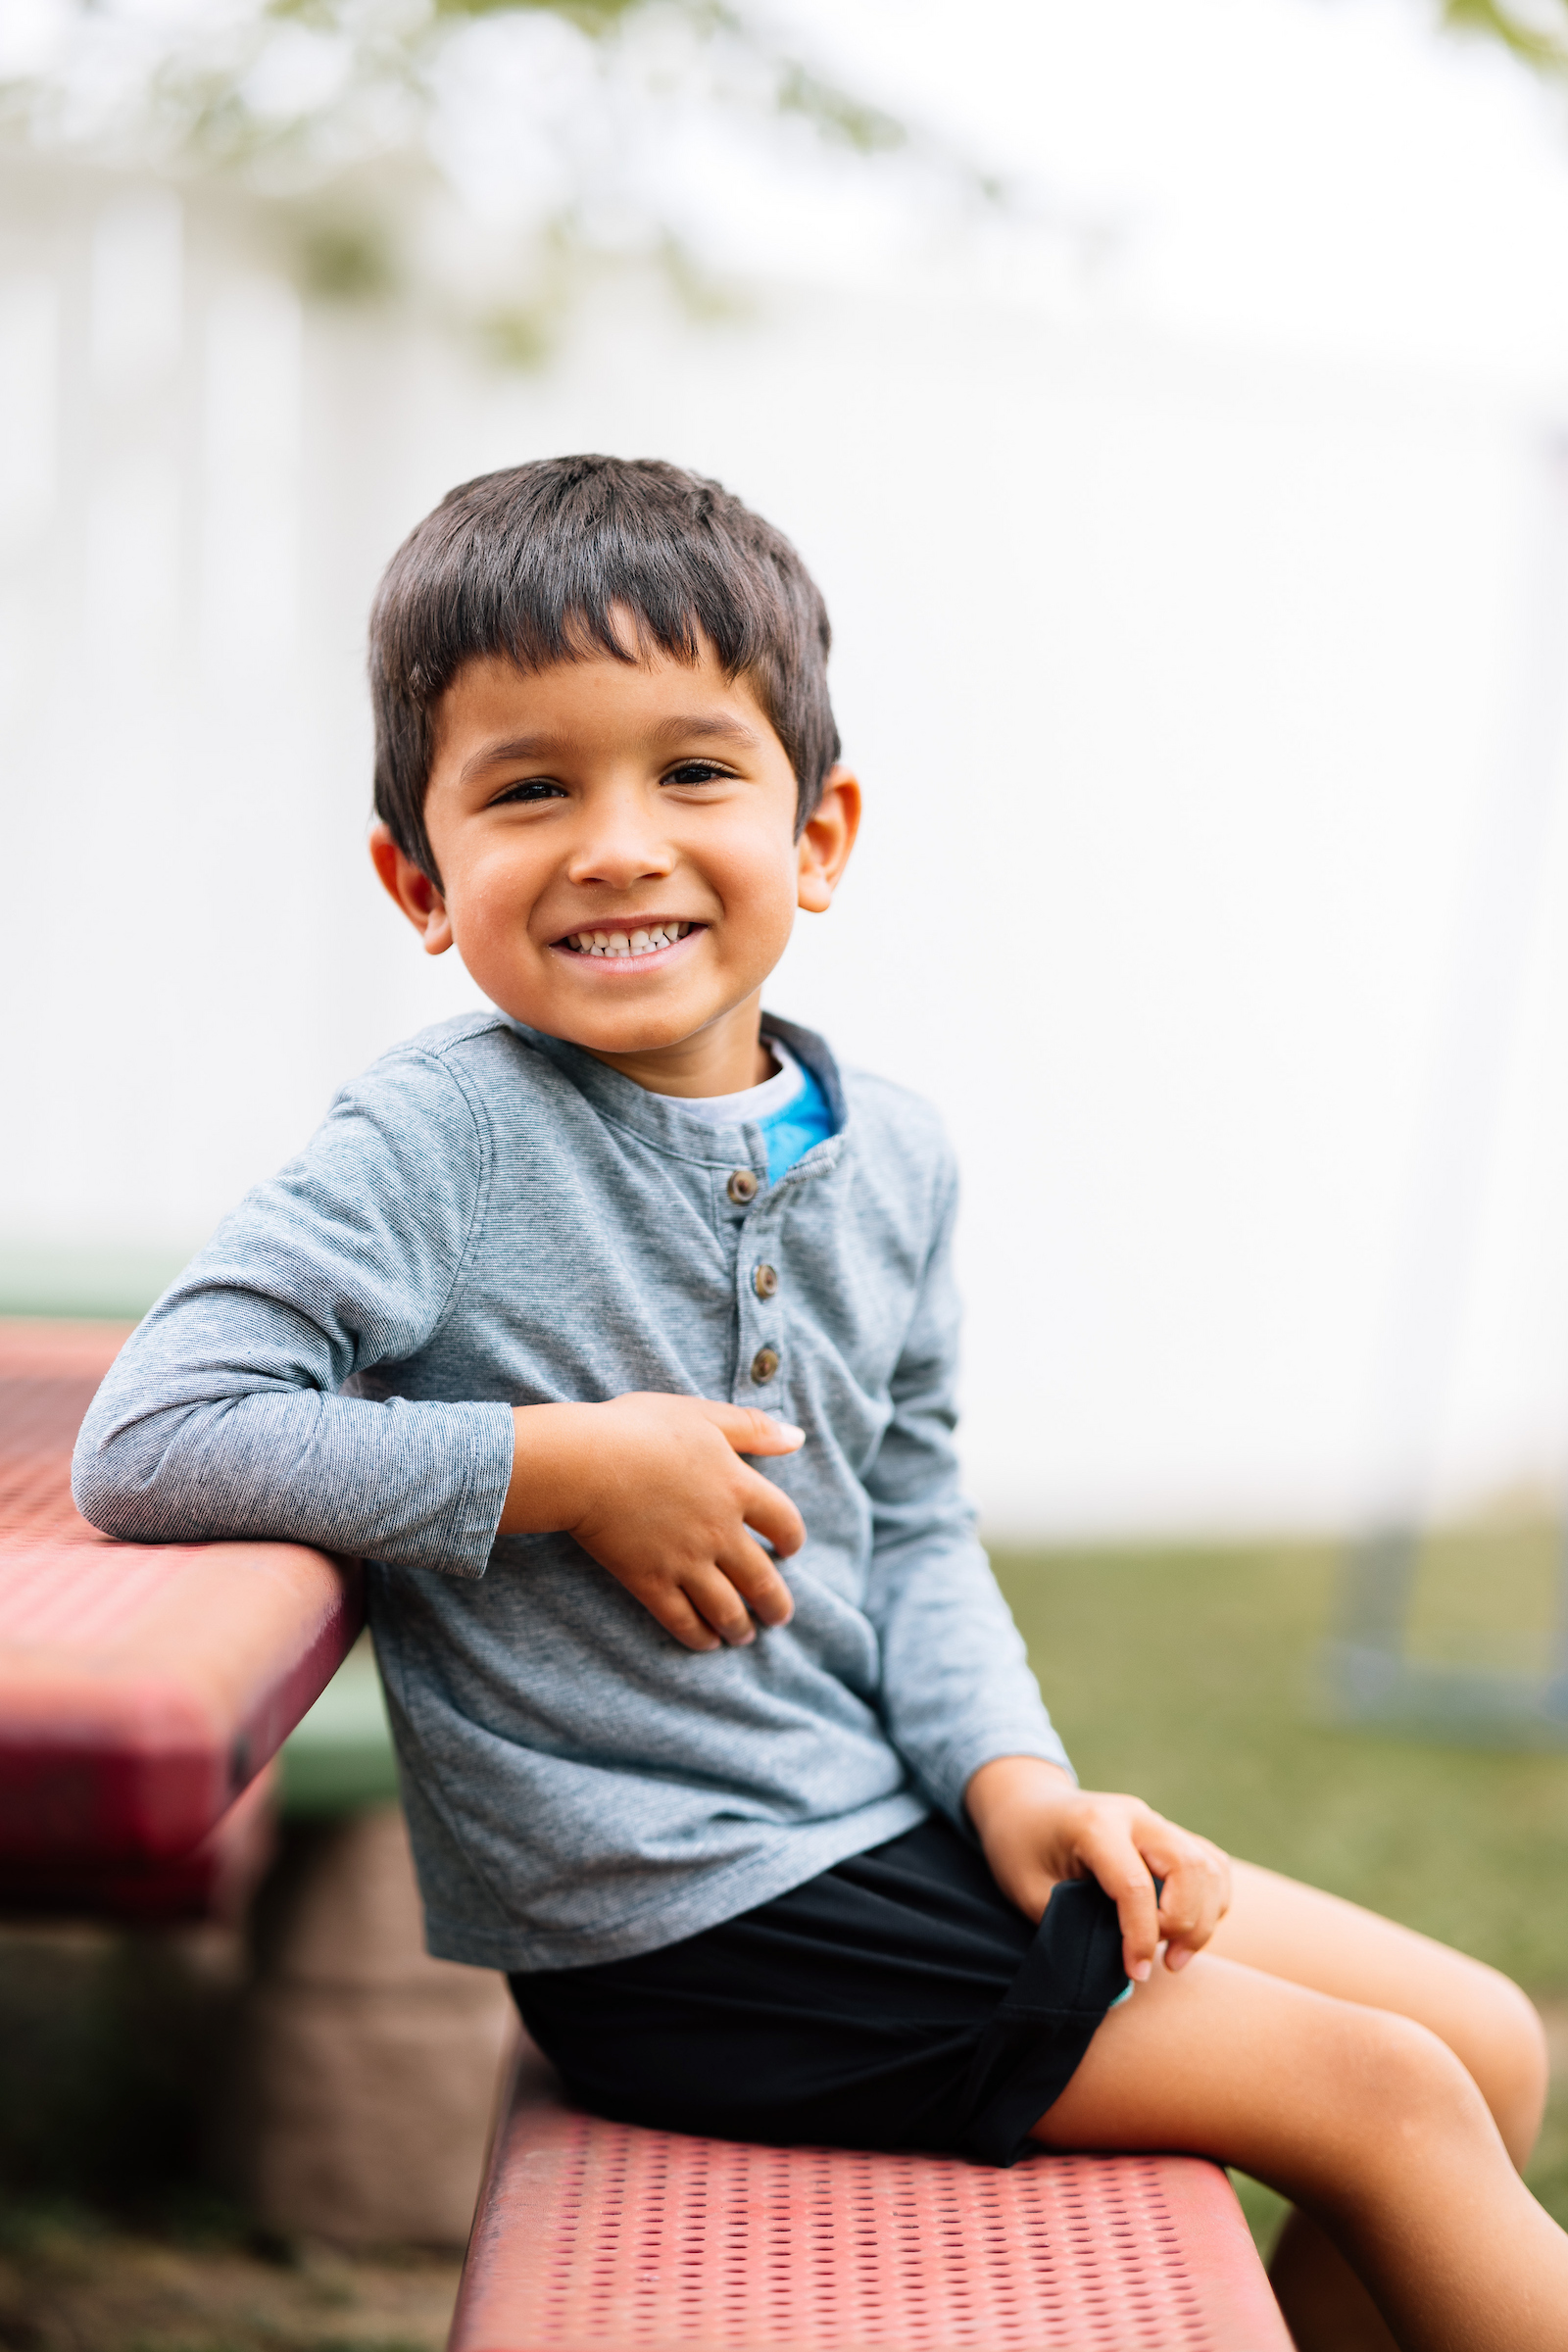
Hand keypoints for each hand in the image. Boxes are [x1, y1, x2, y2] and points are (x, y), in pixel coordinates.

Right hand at [499, 1392, 804, 1650]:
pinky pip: (683, 1620)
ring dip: (742, 1627)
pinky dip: (699, 1636)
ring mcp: (686, 1561)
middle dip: (775, 1603)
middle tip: (779, 1617)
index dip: (792, 1539)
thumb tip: (797, 1438)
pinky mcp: (650, 1582)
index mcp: (737, 1488)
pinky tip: (707, 1642)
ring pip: (727, 1608)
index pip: (783, 1521)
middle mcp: (720, 1532)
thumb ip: (752, 1428)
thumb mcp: (702, 1414)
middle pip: (761, 1578)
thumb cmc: (638, 1428)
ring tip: (745, 1636)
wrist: (584, 1462)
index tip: (790, 1550)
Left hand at [965, 1755, 1229, 1982]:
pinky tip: (1188, 1930)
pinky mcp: (1168, 1832)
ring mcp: (1155, 1820)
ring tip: (1175, 1956)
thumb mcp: (1029, 1890)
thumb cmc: (1020, 1848)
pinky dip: (1212, 1900)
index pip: (1135, 1885)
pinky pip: (1211, 1863)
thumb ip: (1072, 1927)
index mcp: (1094, 1824)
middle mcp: (1134, 1816)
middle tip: (1164, 1963)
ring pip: (1209, 1866)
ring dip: (1204, 1917)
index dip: (1141, 1937)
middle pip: (1190, 1867)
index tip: (1136, 1973)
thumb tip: (1123, 1975)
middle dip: (1186, 1924)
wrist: (1024, 1803)